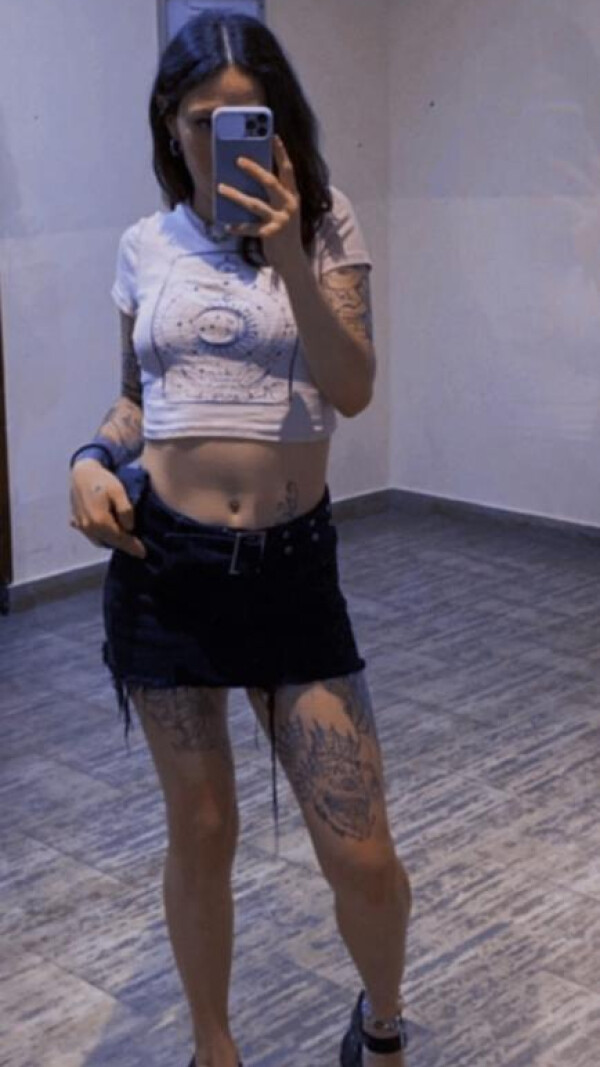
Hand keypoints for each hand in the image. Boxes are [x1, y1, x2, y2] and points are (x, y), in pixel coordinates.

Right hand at [69, 460, 145, 557]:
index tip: (143, 553)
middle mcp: (89, 527)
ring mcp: (81, 526)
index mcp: (100, 521)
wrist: (82, 472)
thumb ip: (125, 510)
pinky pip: (91, 535)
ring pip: (100, 541)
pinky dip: (101, 537)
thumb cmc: (102, 480)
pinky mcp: (77, 522)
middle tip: (136, 548)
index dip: (133, 547)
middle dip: (124, 546)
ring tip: (124, 541)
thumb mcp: (118, 491)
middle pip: (110, 542)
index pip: (120, 539)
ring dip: (112, 542)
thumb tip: (129, 528)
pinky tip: (108, 533)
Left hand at [217, 135, 303, 274]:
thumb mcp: (283, 211)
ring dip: (236, 195)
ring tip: (220, 188)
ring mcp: (281, 220)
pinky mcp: (271, 234)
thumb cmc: (283, 232)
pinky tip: (226, 225)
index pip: (288, 170)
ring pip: (255, 203)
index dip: (281, 153)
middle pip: (270, 182)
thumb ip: (273, 196)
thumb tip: (248, 179)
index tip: (273, 136)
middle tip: (237, 159)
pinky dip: (237, 227)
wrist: (292, 260)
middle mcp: (289, 205)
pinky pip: (250, 228)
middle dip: (254, 169)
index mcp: (293, 196)